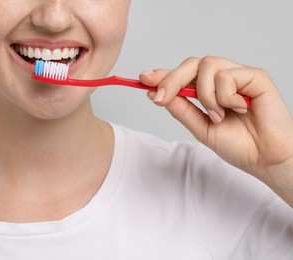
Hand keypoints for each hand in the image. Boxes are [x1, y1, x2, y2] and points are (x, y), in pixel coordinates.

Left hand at [140, 56, 292, 204]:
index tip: (142, 79)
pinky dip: (225, 96)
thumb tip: (156, 94)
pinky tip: (238, 110)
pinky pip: (228, 75)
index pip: (183, 76)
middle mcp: (222, 80)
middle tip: (160, 97)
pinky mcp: (255, 76)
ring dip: (205, 95)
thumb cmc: (239, 145)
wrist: (265, 159)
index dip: (162, 75)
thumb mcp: (200, 128)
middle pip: (190, 63)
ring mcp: (239, 76)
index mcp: (208, 91)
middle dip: (171, 79)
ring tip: (218, 115)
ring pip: (206, 66)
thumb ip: (181, 109)